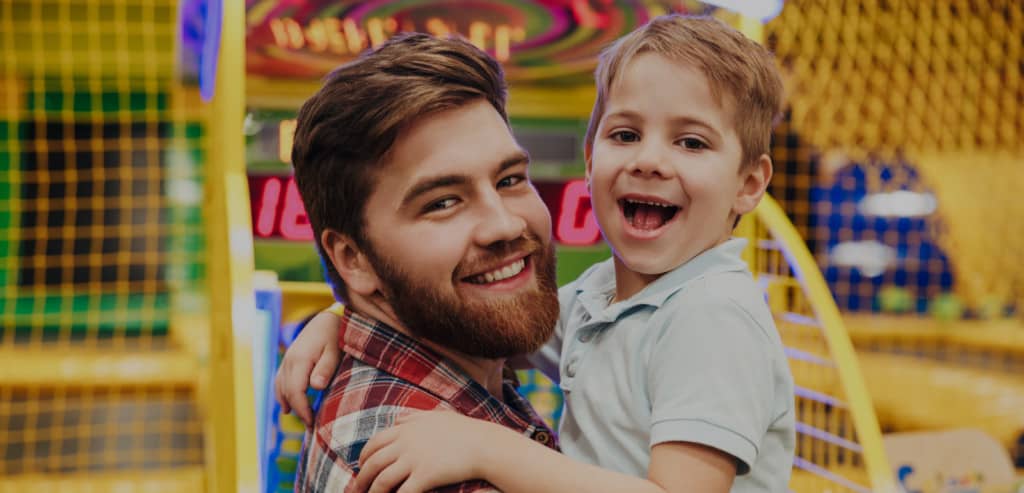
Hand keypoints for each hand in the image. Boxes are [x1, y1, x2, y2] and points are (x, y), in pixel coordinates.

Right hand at [273, 310, 341, 425]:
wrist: (329, 318)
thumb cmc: (337, 334)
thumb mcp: (336, 350)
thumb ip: (326, 368)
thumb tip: (316, 386)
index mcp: (300, 360)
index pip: (295, 391)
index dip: (302, 409)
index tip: (312, 422)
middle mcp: (290, 360)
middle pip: (287, 392)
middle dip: (298, 410)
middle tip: (311, 426)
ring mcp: (287, 359)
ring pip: (280, 387)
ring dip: (289, 404)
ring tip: (302, 418)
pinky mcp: (289, 359)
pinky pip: (280, 380)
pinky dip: (282, 394)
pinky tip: (287, 406)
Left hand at [353, 411, 497, 492]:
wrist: (485, 445)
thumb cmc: (464, 431)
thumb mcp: (436, 416)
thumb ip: (413, 416)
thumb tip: (397, 417)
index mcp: (406, 428)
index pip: (374, 443)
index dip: (364, 458)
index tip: (361, 468)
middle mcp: (406, 442)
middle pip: (373, 463)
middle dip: (361, 479)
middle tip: (356, 490)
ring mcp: (414, 459)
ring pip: (382, 480)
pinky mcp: (425, 475)